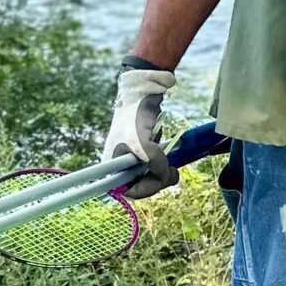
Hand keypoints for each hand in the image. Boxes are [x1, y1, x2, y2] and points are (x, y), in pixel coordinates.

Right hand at [103, 65, 179, 198]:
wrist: (141, 94)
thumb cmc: (134, 117)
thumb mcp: (143, 143)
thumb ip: (154, 163)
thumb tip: (165, 174)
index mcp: (113, 166)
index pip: (129, 190)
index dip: (146, 189)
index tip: (160, 179)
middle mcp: (121, 164)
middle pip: (143, 184)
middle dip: (159, 180)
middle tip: (172, 171)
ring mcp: (133, 157)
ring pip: (152, 175)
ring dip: (164, 171)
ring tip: (171, 162)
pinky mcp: (145, 150)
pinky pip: (157, 163)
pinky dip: (165, 161)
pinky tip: (166, 150)